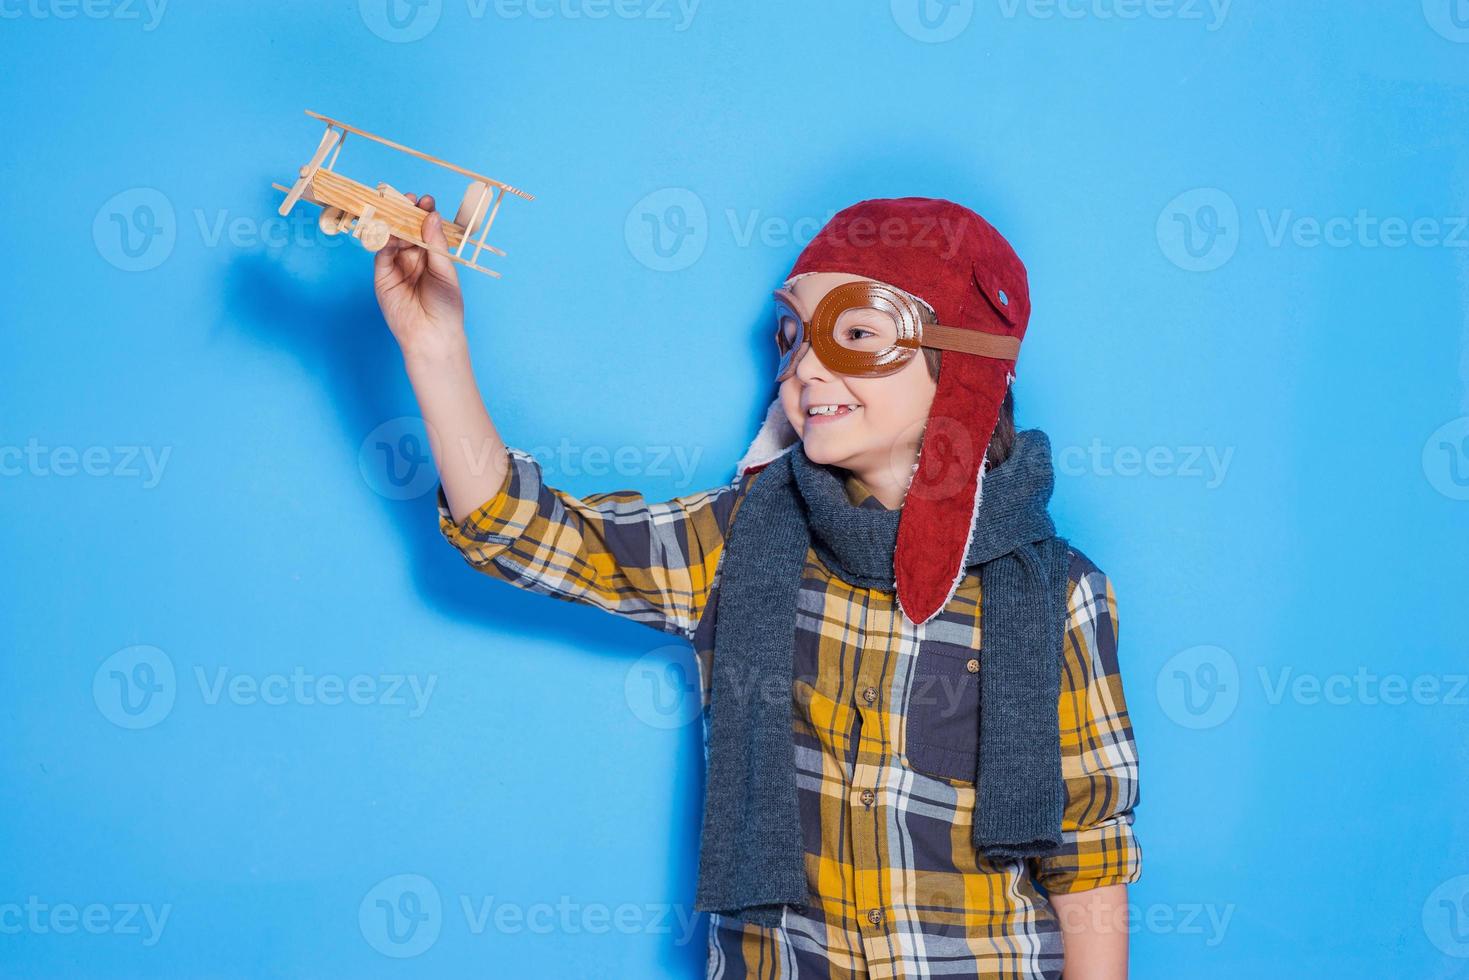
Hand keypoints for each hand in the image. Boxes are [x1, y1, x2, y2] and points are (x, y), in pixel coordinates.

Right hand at [373, 192, 465, 359]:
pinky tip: (388, 231)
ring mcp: (397, 264)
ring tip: (397, 210)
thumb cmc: (446, 306)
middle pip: (407, 228)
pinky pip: (380, 251)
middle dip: (407, 212)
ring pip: (392, 236)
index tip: (426, 200)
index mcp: (433, 255)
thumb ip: (436, 244)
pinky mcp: (383, 274)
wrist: (432, 335)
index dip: (425, 213)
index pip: (427, 228)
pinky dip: (383, 239)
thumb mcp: (445, 271)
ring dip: (393, 222)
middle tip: (408, 199)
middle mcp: (414, 257)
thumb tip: (431, 215)